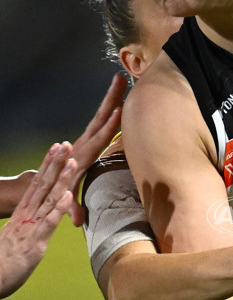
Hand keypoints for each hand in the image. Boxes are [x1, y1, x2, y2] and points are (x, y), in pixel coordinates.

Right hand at [0, 143, 77, 297]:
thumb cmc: (6, 261)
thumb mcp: (21, 238)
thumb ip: (32, 225)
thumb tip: (43, 217)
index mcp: (23, 213)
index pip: (37, 184)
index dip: (47, 165)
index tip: (56, 148)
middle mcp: (27, 215)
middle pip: (42, 184)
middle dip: (54, 163)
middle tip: (64, 144)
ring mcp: (31, 227)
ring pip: (49, 198)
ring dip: (62, 179)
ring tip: (73, 161)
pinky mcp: (35, 242)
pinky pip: (49, 221)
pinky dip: (59, 208)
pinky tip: (69, 195)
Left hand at [69, 73, 126, 225]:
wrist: (44, 183)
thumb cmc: (56, 192)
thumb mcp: (63, 200)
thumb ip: (71, 206)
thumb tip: (77, 220)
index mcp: (81, 156)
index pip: (98, 139)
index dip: (109, 127)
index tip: (119, 111)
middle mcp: (83, 144)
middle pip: (100, 118)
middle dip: (110, 100)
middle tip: (120, 80)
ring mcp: (86, 139)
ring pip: (100, 115)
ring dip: (111, 97)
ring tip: (121, 79)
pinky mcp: (88, 139)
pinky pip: (101, 120)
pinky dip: (110, 107)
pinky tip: (119, 96)